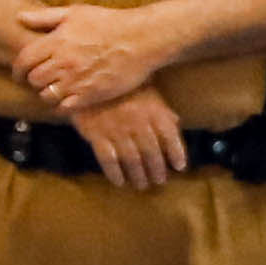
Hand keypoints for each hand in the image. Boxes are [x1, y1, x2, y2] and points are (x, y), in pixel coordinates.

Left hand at [11, 0, 183, 113]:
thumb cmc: (109, 23)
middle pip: (33, 79)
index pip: (24, 60)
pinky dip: (61, 105)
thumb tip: (19, 17)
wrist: (141, 39)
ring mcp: (77, 80)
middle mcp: (64, 62)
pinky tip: (66, 99)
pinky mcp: (91, 95)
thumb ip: (45, 17)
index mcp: (57, 41)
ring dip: (46, 93)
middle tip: (38, 81)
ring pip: (46, 95)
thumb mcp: (75, 12)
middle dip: (31, 81)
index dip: (18, 69)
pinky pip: (65, 107)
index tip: (20, 73)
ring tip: (53, 89)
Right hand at [70, 89, 192, 190]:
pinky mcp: (96, 134)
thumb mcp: (145, 92)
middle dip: (156, 169)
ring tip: (141, 184)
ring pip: (132, 158)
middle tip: (159, 180)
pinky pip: (108, 159)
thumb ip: (160, 109)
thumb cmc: (121, 86)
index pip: (169, 135)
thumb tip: (175, 123)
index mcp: (152, 110)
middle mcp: (136, 122)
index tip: (179, 167)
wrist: (87, 80)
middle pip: (151, 152)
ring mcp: (116, 129)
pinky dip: (114, 173)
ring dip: (138, 175)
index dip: (176, 152)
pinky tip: (119, 182)